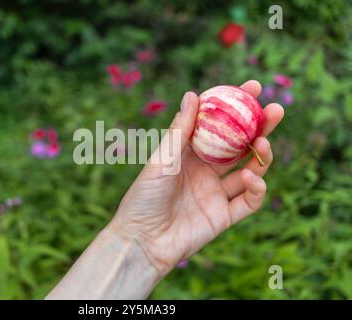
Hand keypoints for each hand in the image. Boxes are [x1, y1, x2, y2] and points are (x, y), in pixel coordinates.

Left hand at [109, 80, 284, 276]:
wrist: (141, 241)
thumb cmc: (143, 198)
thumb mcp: (160, 160)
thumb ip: (179, 131)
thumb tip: (193, 94)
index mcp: (189, 155)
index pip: (218, 126)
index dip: (235, 107)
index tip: (253, 88)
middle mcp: (205, 172)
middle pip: (239, 146)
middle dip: (259, 128)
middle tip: (275, 110)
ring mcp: (216, 194)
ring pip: (249, 171)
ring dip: (261, 156)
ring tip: (262, 143)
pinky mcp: (224, 216)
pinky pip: (248, 201)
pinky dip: (256, 188)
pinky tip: (251, 177)